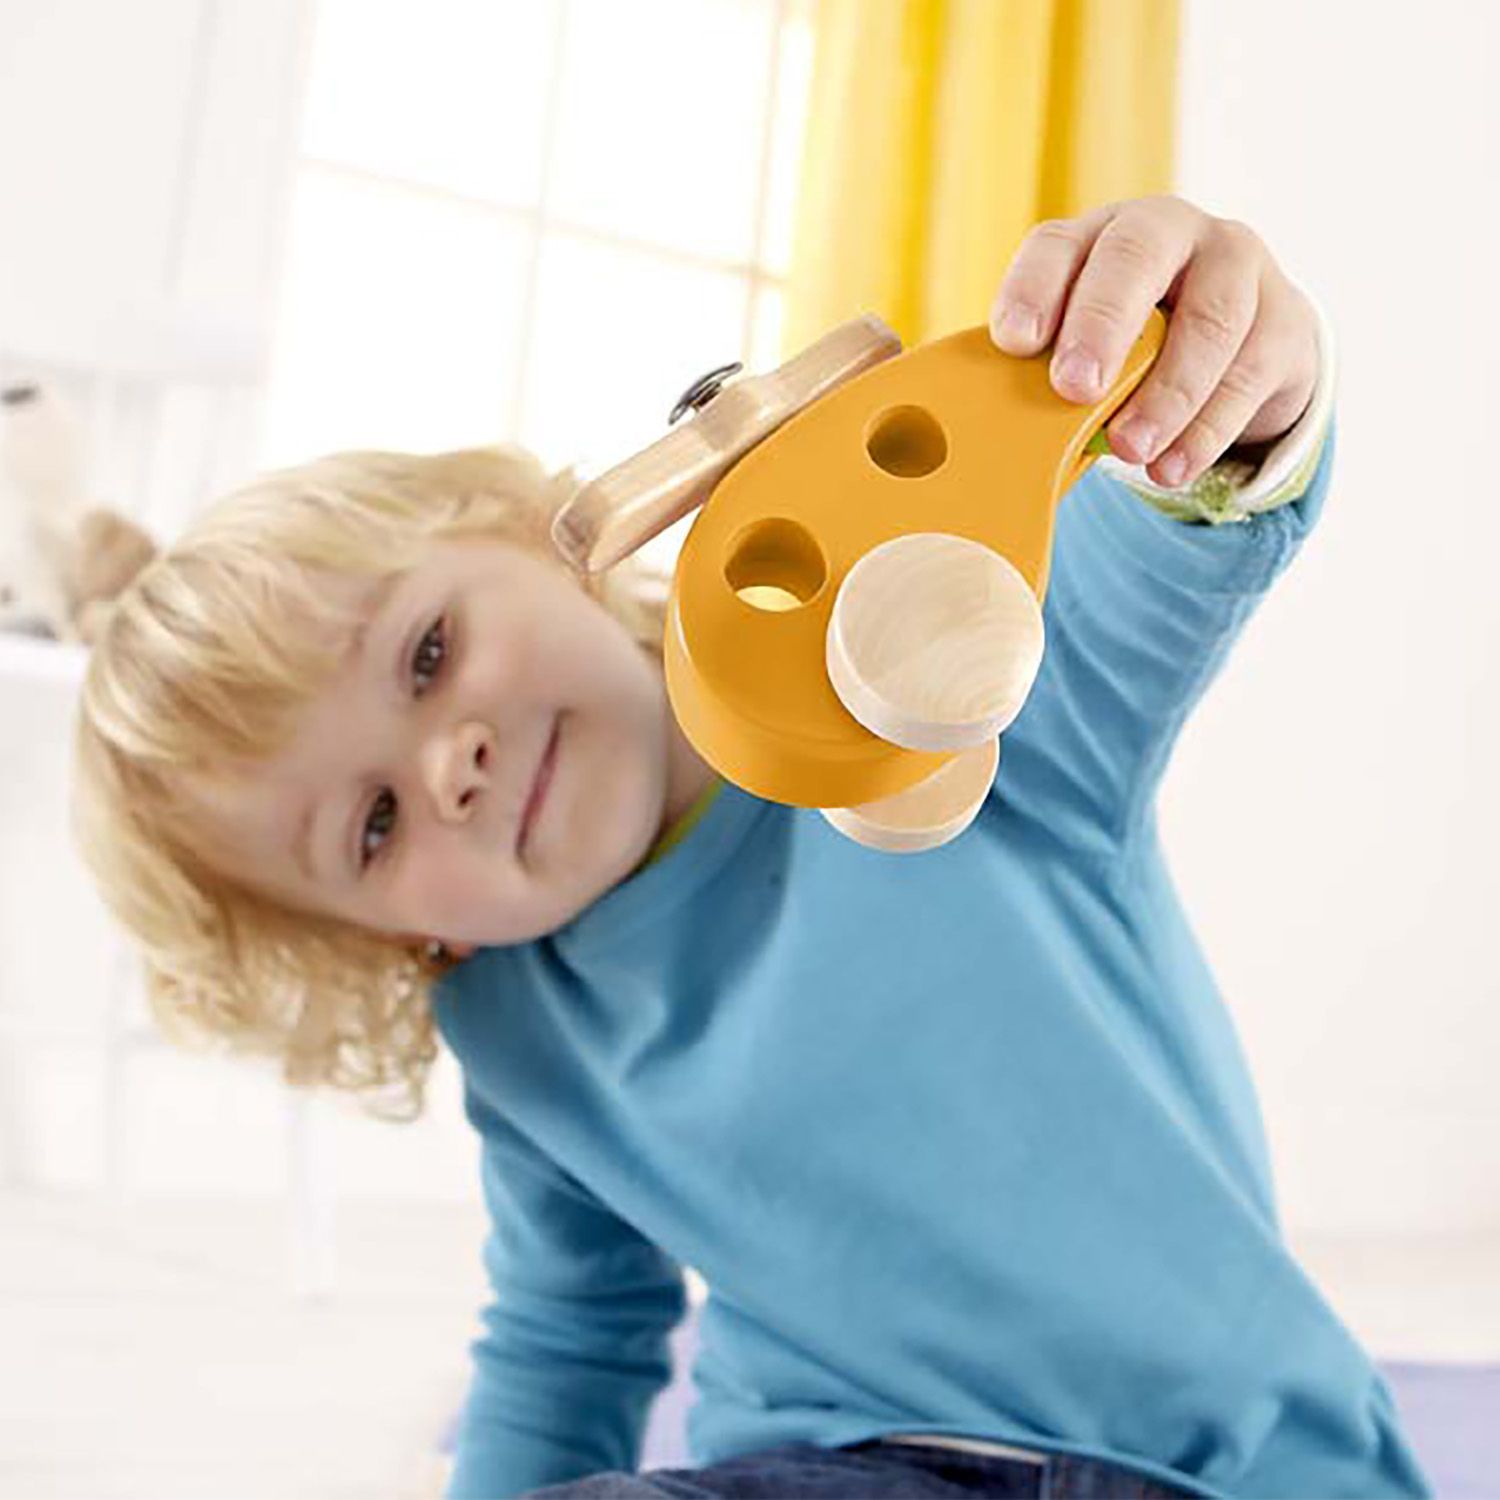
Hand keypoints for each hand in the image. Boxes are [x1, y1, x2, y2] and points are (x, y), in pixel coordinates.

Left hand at [989, 195, 1318, 488]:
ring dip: (1167, 392)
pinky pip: (1249, 373)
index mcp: (1098, 237)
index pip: (1057, 245)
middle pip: (1138, 255)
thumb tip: (992, 436)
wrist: (1236, 356)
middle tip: (1074, 388)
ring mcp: (1235, 267)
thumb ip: (1046, 375)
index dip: (1033, 288)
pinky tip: (1172, 468)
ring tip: (1130, 450)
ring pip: (1211, 318)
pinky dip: (1207, 429)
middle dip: (1103, 323)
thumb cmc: (1132, 354)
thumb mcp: (1084, 352)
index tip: (1014, 342)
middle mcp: (1170, 232)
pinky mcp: (1284, 319)